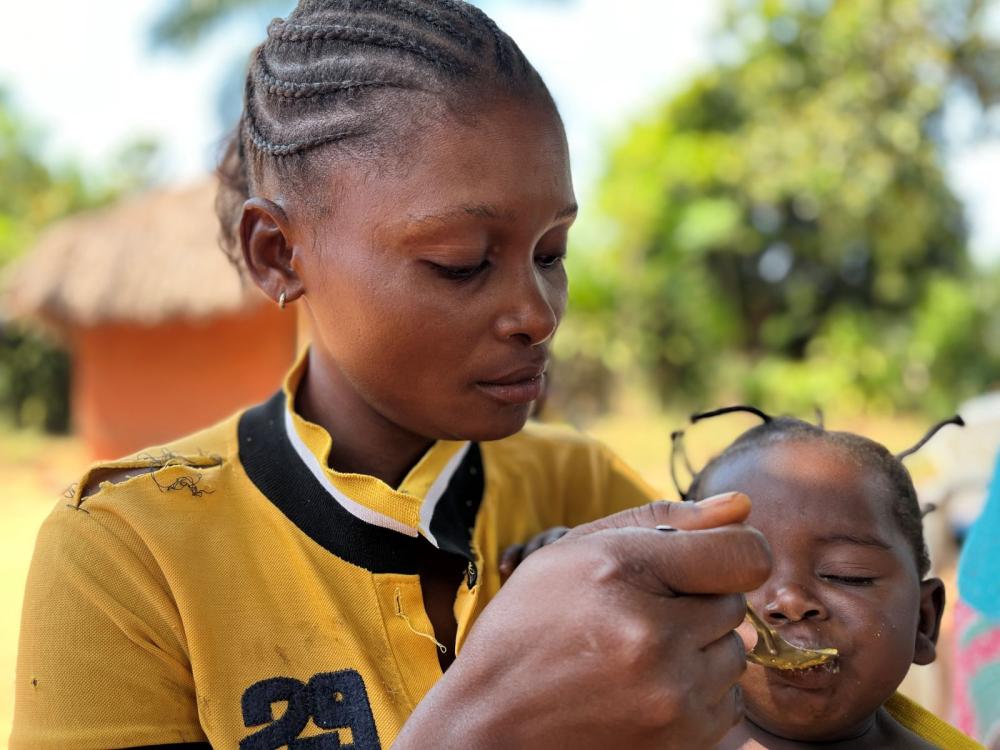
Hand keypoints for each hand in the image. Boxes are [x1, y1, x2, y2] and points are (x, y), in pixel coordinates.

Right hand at [395, 493, 770, 749]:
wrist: (490, 725)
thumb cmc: (529, 627)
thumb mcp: (574, 551)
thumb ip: (662, 518)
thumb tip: (743, 505)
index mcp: (624, 574)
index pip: (746, 554)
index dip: (729, 551)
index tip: (703, 563)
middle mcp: (653, 639)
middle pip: (735, 605)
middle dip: (696, 603)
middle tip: (638, 615)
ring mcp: (670, 699)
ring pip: (734, 655)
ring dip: (699, 651)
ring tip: (638, 655)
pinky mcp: (679, 743)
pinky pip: (728, 703)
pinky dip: (697, 694)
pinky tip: (647, 689)